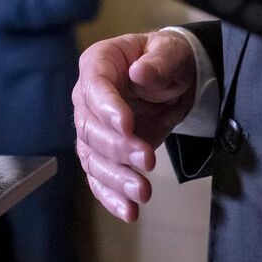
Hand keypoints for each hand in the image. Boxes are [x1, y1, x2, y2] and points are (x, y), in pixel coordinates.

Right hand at [72, 30, 198, 222]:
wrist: (174, 80)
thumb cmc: (167, 58)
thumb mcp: (170, 50)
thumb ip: (158, 61)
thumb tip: (139, 72)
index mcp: (99, 64)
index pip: (95, 87)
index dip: (108, 108)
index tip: (127, 126)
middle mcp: (88, 98)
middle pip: (90, 128)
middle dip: (118, 148)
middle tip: (148, 159)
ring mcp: (94, 128)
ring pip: (93, 158)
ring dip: (116, 178)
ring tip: (143, 192)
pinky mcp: (104, 153)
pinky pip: (99, 177)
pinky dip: (111, 196)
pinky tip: (128, 211)